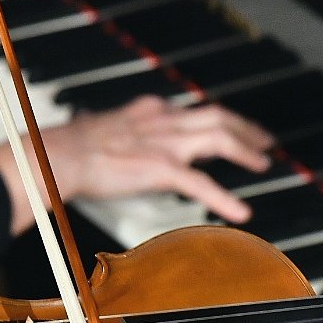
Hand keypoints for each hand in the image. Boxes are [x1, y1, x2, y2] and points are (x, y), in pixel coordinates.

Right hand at [0, 95, 270, 233]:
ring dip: (245, 150)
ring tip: (262, 164)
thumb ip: (127, 136)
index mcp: (150, 111)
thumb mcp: (107, 131)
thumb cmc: (71, 149)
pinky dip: (225, 198)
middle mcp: (162, 119)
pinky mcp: (160, 167)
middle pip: (217, 116)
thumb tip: (130, 149)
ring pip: (218, 138)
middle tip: (264, 141)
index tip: (235, 128)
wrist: (58, 155)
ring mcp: (163, 142)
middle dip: (245, 128)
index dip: (221, 119)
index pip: (194, 111)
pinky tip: (241, 211)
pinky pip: (201, 183)